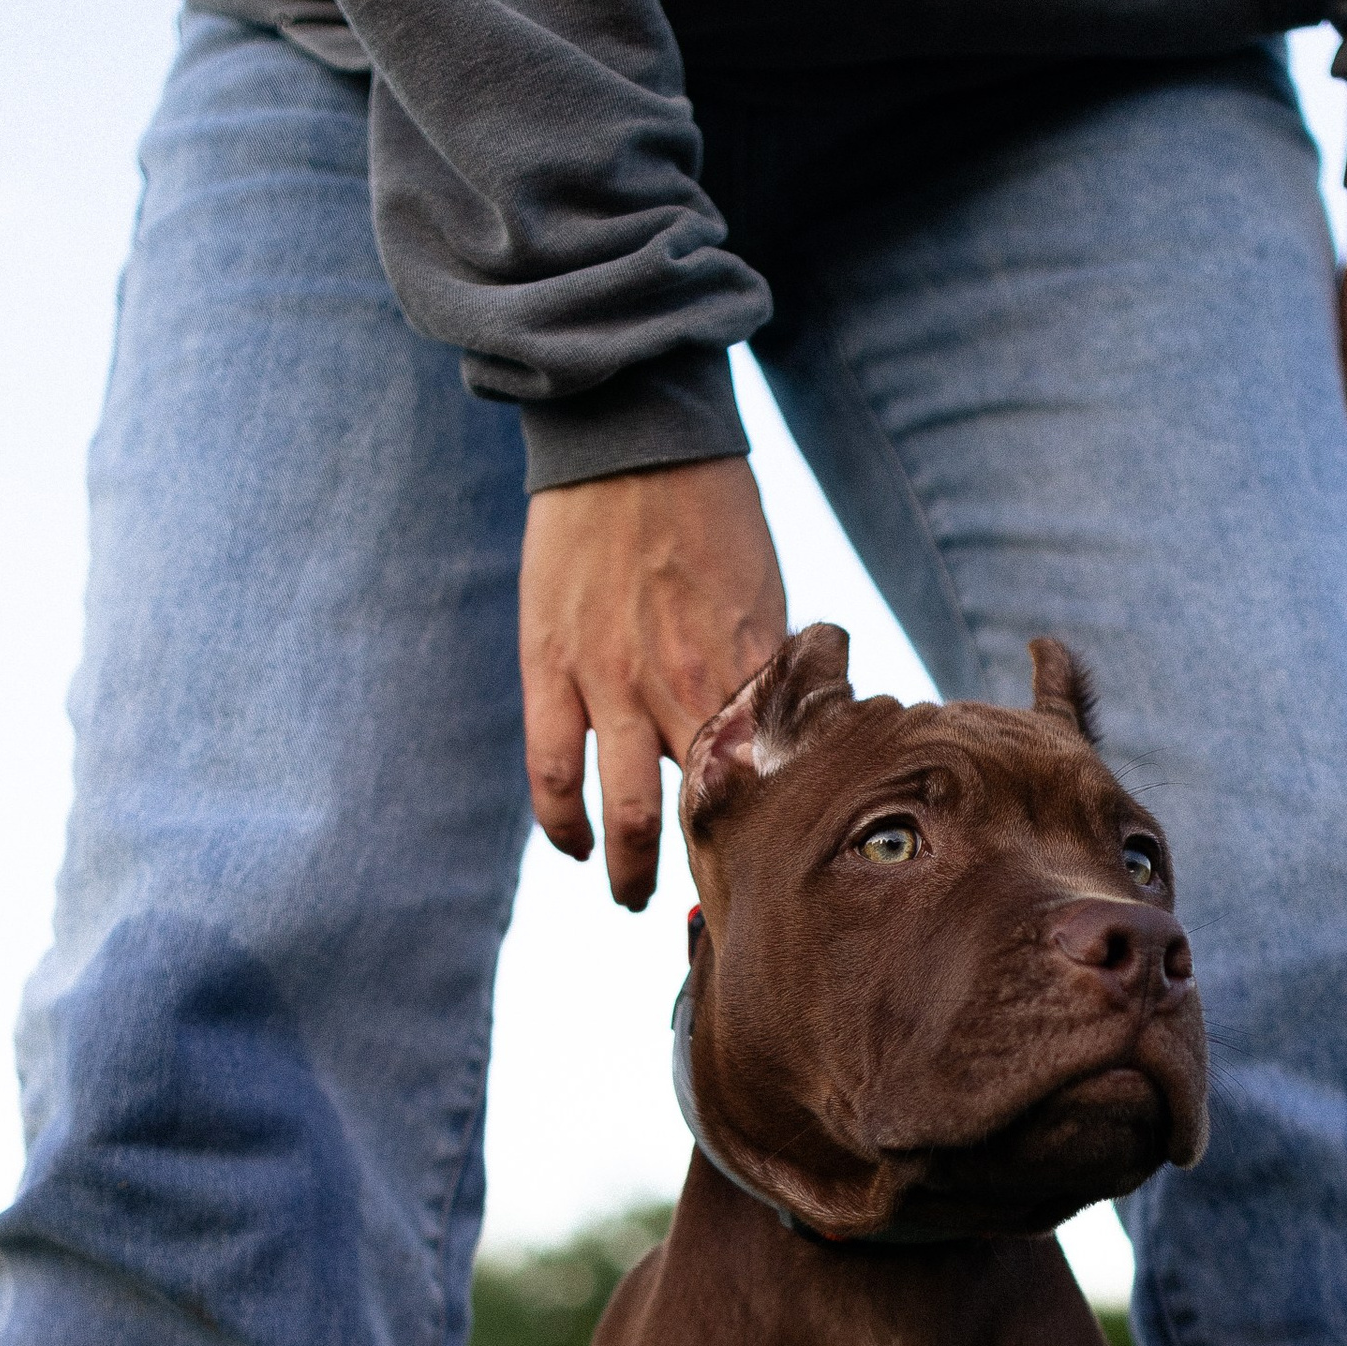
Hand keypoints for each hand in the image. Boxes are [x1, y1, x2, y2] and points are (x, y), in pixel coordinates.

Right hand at [519, 455, 786, 907]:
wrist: (632, 439)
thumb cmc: (711, 510)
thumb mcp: (764, 591)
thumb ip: (768, 665)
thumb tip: (796, 721)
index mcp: (747, 669)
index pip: (769, 782)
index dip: (774, 839)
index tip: (780, 874)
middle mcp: (685, 687)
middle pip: (707, 814)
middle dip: (711, 871)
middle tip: (715, 906)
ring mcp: (612, 682)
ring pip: (627, 813)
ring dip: (633, 870)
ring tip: (633, 899)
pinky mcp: (551, 667)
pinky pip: (551, 771)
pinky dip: (563, 822)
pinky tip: (572, 846)